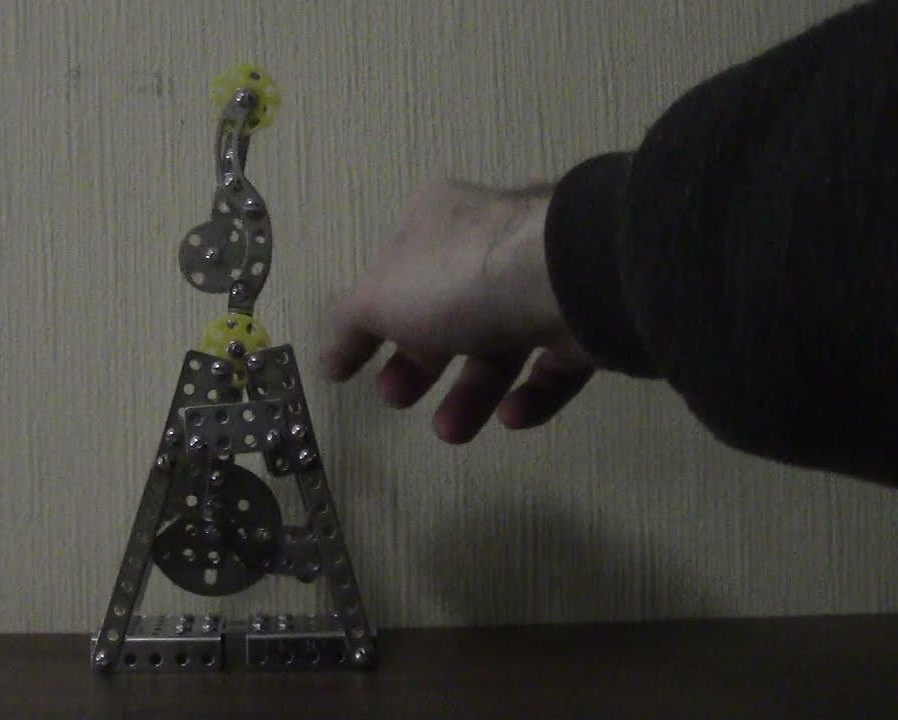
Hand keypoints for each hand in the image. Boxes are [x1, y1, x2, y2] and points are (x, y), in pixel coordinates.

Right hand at [320, 178, 594, 443]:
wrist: (565, 281)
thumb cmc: (457, 279)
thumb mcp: (379, 298)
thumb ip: (349, 327)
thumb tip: (326, 361)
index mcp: (437, 224)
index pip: (392, 274)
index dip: (368, 323)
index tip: (347, 371)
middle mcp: (490, 247)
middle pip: (445, 314)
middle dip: (417, 364)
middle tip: (397, 400)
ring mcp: (541, 284)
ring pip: (499, 346)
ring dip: (470, 393)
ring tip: (451, 431)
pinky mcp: (584, 321)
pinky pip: (552, 365)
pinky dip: (529, 396)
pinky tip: (509, 419)